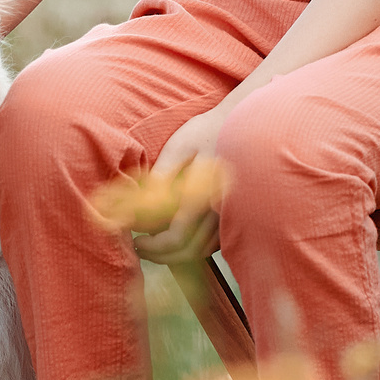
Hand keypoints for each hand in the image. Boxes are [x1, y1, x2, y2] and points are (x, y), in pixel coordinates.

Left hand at [130, 102, 231, 264]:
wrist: (244, 123)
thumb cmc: (208, 132)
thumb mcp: (179, 147)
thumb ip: (161, 179)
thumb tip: (139, 207)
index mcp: (204, 196)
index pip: (176, 238)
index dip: (152, 246)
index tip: (135, 239)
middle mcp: (221, 212)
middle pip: (190, 252)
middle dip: (161, 256)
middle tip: (141, 247)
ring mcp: (231, 216)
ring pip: (203, 250)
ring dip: (177, 255)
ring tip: (156, 244)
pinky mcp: (236, 216)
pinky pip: (214, 243)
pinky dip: (194, 247)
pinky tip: (179, 237)